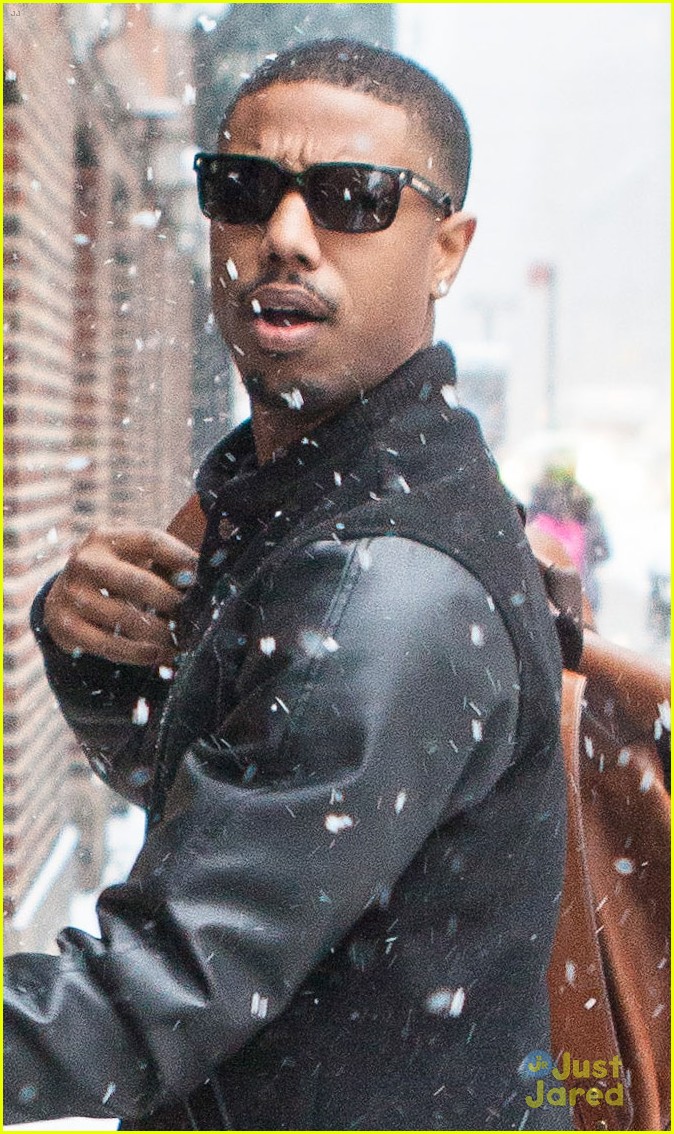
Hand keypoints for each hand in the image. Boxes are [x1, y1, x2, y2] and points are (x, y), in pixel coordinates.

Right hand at [43, 525, 198, 666]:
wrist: (62, 599)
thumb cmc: (113, 576)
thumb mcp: (130, 559)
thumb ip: (161, 563)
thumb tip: (201, 577)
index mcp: (105, 538)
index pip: (150, 540)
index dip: (181, 557)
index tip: (204, 574)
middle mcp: (85, 562)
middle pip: (138, 582)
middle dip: (170, 601)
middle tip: (192, 615)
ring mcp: (72, 594)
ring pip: (126, 618)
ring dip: (160, 634)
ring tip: (182, 640)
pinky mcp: (65, 626)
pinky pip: (109, 645)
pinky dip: (138, 653)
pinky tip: (158, 654)